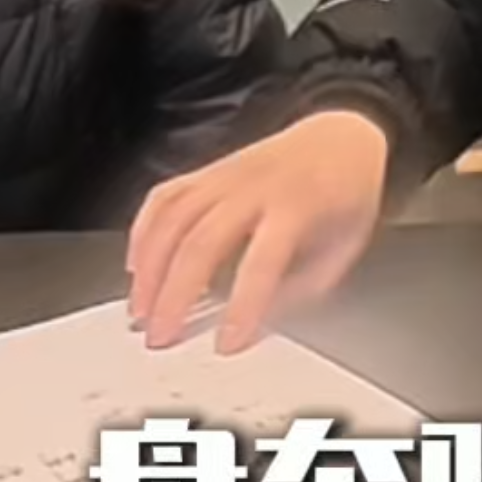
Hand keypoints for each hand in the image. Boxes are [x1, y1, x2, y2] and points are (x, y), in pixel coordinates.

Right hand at [127, 111, 391, 352]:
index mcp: (296, 207)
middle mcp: (254, 188)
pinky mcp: (206, 171)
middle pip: (201, 242)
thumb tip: (260, 321)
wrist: (341, 138)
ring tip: (140, 310)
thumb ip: (303, 287)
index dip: (241, 307)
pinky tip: (136, 265)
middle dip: (175, 295)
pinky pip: (163, 197)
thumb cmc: (345, 196)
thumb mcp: (343, 248)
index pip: (261, 263)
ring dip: (149, 270)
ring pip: (171, 220)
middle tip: (161, 335)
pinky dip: (142, 232)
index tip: (225, 343)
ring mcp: (225, 176)